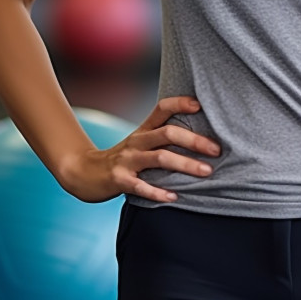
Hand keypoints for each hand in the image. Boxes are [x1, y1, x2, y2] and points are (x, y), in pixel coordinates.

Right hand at [59, 96, 220, 203]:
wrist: (83, 173)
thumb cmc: (123, 158)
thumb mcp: (141, 142)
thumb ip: (163, 138)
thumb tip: (201, 138)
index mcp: (144, 130)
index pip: (162, 108)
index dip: (180, 103)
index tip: (200, 105)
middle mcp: (137, 141)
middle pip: (168, 133)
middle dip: (194, 140)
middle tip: (217, 149)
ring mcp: (127, 160)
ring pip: (160, 158)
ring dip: (185, 165)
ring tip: (207, 172)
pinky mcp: (119, 180)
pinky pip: (141, 186)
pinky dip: (158, 192)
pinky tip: (174, 197)